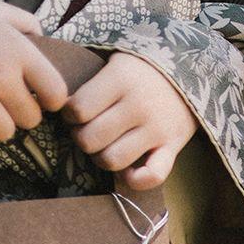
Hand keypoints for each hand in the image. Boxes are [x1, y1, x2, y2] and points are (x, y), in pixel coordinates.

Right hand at [0, 0, 68, 152]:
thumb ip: (25, 22)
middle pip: (31, 119)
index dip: (49, 99)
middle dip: (20, 112)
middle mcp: (1, 74)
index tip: (37, 95)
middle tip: (4, 100)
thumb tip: (43, 38)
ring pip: (6, 133)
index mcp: (18, 50)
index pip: (57, 94)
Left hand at [61, 51, 199, 189]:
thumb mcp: (115, 64)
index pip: (77, 109)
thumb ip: (90, 83)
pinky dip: (137, 180)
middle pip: (91, 139)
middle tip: (88, 130)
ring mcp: (156, 128)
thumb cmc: (142, 71)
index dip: (68, 115)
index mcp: (119, 79)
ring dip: (102, 158)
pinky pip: (153, 175)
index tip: (75, 112)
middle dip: (82, 138)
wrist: (191, 71)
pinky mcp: (173, 146)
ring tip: (106, 147)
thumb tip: (52, 103)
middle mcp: (137, 105)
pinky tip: (129, 170)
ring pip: (112, 160)